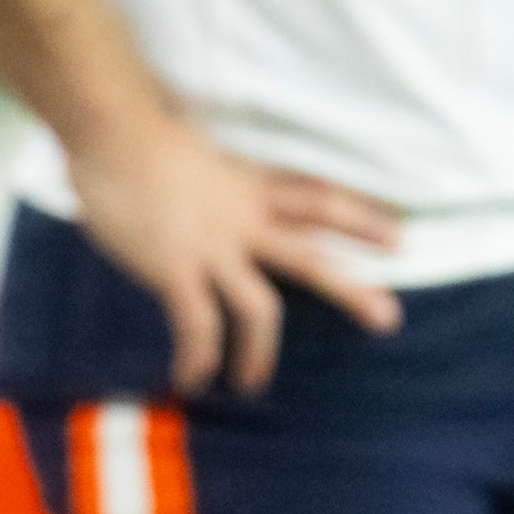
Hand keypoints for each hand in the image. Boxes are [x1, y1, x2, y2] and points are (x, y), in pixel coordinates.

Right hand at [66, 97, 401, 396]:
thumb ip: (218, 180)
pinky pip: (198, 324)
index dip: (361, 218)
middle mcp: (244, 219)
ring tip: (253, 383)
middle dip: (351, 289)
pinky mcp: (174, 268)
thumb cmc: (146, 139)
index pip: (321, 201)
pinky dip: (200, 356)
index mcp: (253, 188)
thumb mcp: (203, 156)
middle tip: (388, 318)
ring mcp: (212, 246)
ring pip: (259, 308)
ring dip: (259, 352)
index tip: (398, 237)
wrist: (115, 130)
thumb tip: (214, 193)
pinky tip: (193, 379)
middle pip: (311, 256)